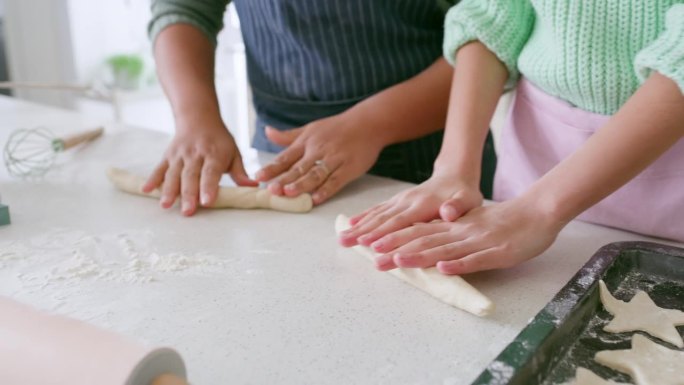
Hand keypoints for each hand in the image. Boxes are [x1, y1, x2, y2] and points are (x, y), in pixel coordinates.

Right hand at [142, 120, 256, 215]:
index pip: (211, 172)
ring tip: (165, 205)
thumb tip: (254, 187)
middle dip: (189, 194)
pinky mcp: (168, 156)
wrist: (198, 118)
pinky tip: (146, 190)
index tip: (207, 201)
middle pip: (191, 176)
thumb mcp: (234, 152)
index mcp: (214, 154)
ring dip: (169, 190)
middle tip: (188, 211)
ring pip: (173, 173)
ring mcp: (179, 155)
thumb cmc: (219, 140)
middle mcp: (195, 154)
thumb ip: (240, 172)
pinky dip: (152, 179)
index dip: (209, 187)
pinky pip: (159, 168)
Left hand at [255, 115, 384, 204]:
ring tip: (289, 193)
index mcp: (306, 142)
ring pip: (316, 174)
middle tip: (271, 190)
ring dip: (302, 184)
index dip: (272, 168)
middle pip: (298, 167)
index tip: (258, 178)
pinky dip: (326, 190)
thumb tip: (266, 131)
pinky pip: (336, 180)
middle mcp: (318, 150)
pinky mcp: (349, 167)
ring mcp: (334, 159)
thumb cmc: (337, 128)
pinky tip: (316, 199)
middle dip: (284, 179)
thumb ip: (288, 136)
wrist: (368, 123)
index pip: (286, 157)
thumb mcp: (310, 128)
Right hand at [338, 172, 481, 247]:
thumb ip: (458, 207)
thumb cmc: (463, 193)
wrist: (454, 175)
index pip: (401, 221)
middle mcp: (407, 201)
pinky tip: (349, 224)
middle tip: (344, 242)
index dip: (385, 233)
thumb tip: (448, 212)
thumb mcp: (468, 199)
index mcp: (423, 205)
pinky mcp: (396, 201)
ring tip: (342, 238)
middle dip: (363, 232)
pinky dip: (362, 217)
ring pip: (376, 214)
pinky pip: (377, 209)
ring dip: (358, 227)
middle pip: (382, 219)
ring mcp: (399, 200)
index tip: (369, 243)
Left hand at [369, 197, 563, 273]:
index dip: (395, 239)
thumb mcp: (471, 224)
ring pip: (446, 249)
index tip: (371, 245)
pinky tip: (443, 268)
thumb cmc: (503, 221)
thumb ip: (448, 232)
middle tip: (374, 259)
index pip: (418, 231)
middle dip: (398, 250)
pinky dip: (459, 264)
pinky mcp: (498, 252)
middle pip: (425, 241)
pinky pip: (476, 259)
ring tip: (398, 262)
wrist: (538, 211)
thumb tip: (423, 241)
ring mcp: (478, 241)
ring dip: (421, 257)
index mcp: (453, 226)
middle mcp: (461, 232)